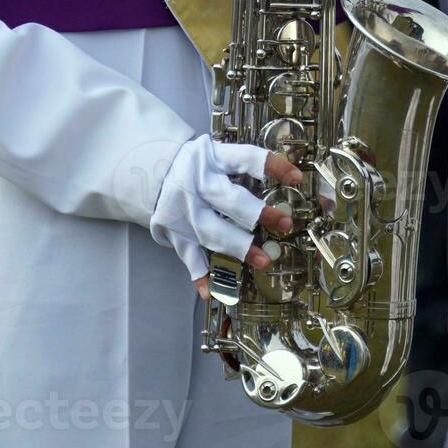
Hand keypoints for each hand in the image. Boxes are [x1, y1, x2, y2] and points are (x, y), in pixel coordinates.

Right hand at [147, 134, 302, 294]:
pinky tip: (211, 291)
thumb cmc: (196, 166)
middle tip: (285, 224)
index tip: (297, 179)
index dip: (273, 167)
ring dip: (239, 248)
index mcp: (213, 158)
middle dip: (259, 213)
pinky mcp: (175, 231)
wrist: (150, 171)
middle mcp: (198, 183)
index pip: (246, 158)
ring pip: (213, 231)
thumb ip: (243, 168)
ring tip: (264, 261)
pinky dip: (200, 275)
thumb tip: (292, 183)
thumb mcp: (216, 156)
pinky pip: (189, 256)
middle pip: (229, 199)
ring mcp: (184, 210)